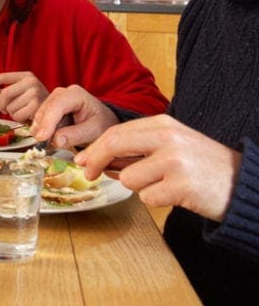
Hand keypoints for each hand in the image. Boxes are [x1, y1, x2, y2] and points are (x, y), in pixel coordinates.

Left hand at [0, 71, 49, 121]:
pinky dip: (19, 119)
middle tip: (6, 109)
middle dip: (2, 105)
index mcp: (26, 76)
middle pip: (4, 94)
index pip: (4, 76)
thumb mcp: (22, 94)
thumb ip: (5, 93)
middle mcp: (31, 82)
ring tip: (22, 111)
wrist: (57, 112)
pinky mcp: (36, 106)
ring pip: (10, 107)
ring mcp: (35, 93)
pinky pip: (17, 115)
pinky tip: (27, 116)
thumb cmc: (37, 103)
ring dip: (12, 113)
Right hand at [30, 84, 118, 148]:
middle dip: (43, 128)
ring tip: (51, 142)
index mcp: (75, 94)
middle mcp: (61, 93)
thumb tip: (56, 140)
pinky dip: (41, 130)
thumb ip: (76, 136)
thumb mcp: (93, 132)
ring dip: (41, 130)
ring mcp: (52, 99)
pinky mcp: (47, 108)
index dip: (48, 121)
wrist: (101, 122)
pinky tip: (49, 138)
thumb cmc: (100, 125)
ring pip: (39, 116)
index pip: (57, 105)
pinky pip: (39, 120)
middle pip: (45, 110)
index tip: (41, 138)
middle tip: (44, 145)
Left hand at [73, 115, 239, 221]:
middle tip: (89, 174)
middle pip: (113, 145)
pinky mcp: (181, 186)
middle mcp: (168, 138)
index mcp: (163, 124)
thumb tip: (97, 158)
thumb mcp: (171, 144)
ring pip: (128, 178)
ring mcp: (175, 162)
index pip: (115, 132)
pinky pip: (148, 198)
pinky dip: (156, 200)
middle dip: (95, 162)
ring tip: (163, 184)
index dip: (93, 148)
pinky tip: (175, 194)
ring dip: (139, 186)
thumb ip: (138, 146)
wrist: (242, 182)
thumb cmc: (201, 164)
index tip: (82, 160)